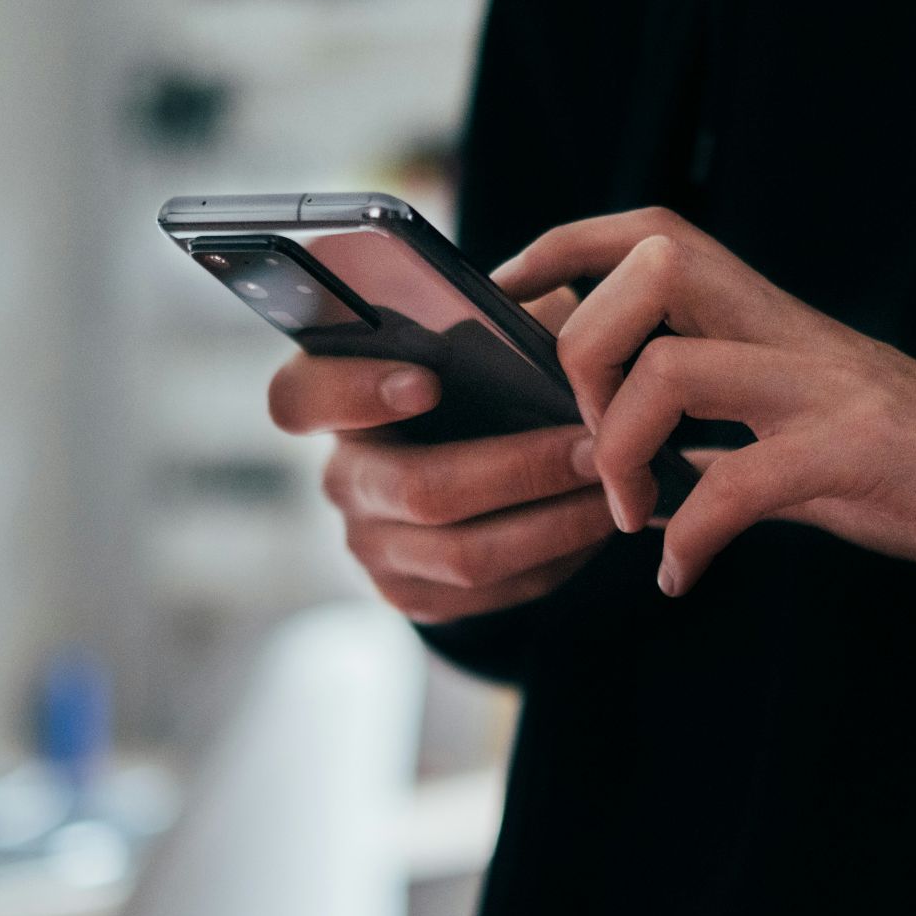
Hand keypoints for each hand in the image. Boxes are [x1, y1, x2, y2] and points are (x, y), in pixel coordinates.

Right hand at [267, 290, 614, 622]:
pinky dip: (555, 559)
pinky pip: (490, 592)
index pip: (301, 397)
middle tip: (594, 448)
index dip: (354, 393)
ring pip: (464, 555)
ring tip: (615, 490)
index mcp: (335, 398)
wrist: (474, 465)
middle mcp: (342, 477)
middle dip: (520, 470)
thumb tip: (552, 326)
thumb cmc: (479, 379)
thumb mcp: (482, 335)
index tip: (428, 381)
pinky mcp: (411, 594)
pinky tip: (595, 525)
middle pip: (417, 490)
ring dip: (553, 523)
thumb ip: (499, 320)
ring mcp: (371, 545)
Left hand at [492, 208, 915, 596]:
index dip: (563, 247)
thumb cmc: (901, 463)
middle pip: (653, 267)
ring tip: (630, 515)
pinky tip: (681, 574)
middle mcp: (790, 331)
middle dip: (584, 349)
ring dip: (623, 450)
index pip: (651, 232)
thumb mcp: (792, 427)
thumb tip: (627, 456)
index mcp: (766, 317)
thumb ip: (715, 428)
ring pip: (676, 369)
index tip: (506, 297)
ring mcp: (826, 386)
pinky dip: (692, 536)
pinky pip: (741, 483)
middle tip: (587, 438)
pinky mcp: (857, 452)